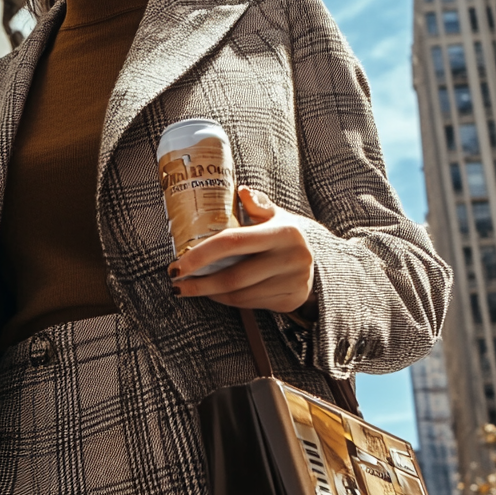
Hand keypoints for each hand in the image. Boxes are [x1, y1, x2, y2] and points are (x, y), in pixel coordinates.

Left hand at [168, 186, 316, 315]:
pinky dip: (229, 301)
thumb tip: (241, 190)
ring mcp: (292, 281)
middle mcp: (290, 257)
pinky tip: (216, 294)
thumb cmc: (285, 235)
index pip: (232, 242)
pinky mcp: (290, 300)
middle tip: (176, 283)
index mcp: (282, 231)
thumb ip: (257, 203)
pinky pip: (250, 304)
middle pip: (233, 276)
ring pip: (240, 295)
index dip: (201, 255)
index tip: (177, 264)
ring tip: (193, 288)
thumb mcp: (276, 215)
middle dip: (200, 283)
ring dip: (211, 293)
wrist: (319, 261)